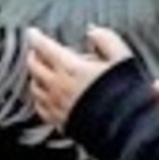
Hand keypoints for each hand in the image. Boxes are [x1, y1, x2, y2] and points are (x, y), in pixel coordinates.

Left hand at [22, 26, 143, 132]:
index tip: (32, 33)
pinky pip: (41, 107)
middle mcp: (59, 86)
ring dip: (36, 76)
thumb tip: (93, 32)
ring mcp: (57, 105)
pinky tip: (46, 96)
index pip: (45, 48)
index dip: (36, 37)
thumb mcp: (122, 58)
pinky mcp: (59, 121)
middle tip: (37, 51)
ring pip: (35, 87)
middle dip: (34, 55)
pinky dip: (40, 98)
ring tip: (41, 72)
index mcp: (71, 68)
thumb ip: (106, 39)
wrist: (125, 128)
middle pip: (34, 66)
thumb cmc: (125, 94)